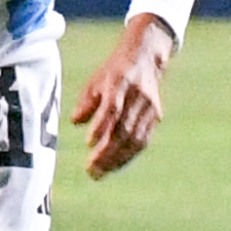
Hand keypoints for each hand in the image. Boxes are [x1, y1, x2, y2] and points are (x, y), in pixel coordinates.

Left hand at [73, 14, 174, 179]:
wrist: (147, 57)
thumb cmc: (114, 71)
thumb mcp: (96, 80)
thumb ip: (86, 101)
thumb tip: (75, 122)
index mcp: (120, 83)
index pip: (112, 108)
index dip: (101, 126)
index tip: (88, 143)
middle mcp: (137, 96)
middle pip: (124, 129)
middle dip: (107, 153)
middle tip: (91, 170)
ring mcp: (149, 108)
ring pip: (135, 139)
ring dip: (117, 159)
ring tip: (99, 173)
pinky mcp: (155, 117)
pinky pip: (143, 141)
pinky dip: (128, 156)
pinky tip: (114, 166)